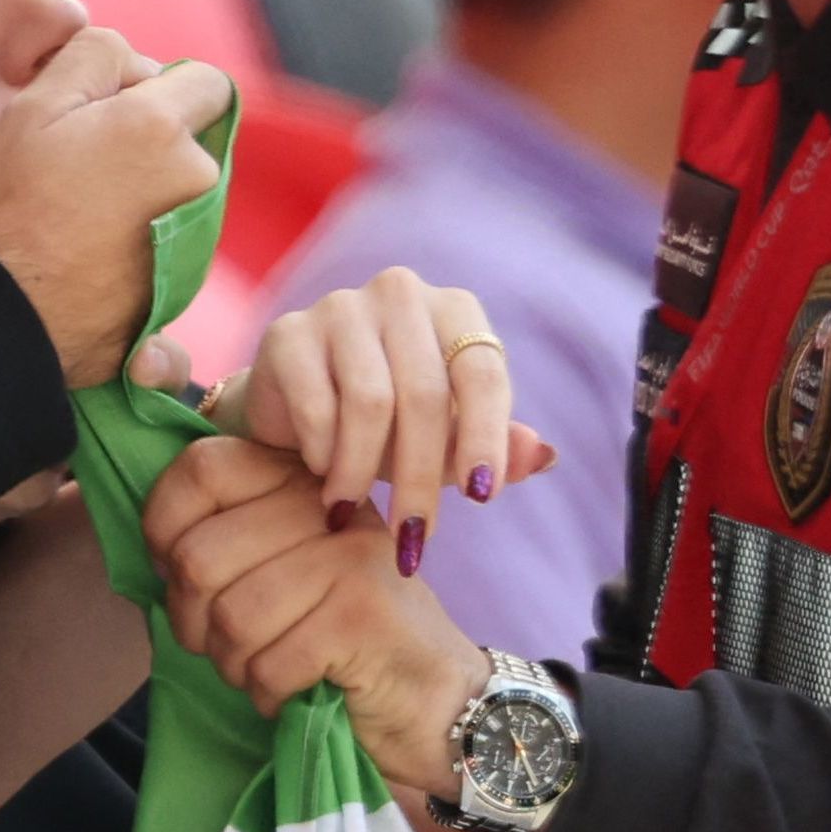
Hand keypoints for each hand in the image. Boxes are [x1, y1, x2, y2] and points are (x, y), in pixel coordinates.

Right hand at [0, 29, 229, 386]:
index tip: (106, 108)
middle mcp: (196, 185)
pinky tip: (82, 251)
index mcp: (163, 130)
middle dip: (146, 139)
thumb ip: (95, 57)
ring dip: (139, 188)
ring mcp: (192, 244)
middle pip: (191, 139)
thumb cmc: (1, 210)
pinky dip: (137, 237)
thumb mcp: (33, 106)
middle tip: (73, 162)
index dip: (158, 85)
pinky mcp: (178, 292)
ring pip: (177, 191)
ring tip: (71, 212)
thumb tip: (138, 63)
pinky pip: (166, 242)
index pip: (208, 82)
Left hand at [144, 437, 487, 791]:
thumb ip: (231, 539)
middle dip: (193, 621)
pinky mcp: (361, 617)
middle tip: (223, 645)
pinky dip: (268, 693)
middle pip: (201, 555)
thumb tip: (154, 545)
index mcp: (302, 481)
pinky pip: (268, 663)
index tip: (176, 574)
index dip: (163, 526)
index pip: (203, 468)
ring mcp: (348, 558)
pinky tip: (294, 692)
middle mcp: (328, 506)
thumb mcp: (290, 568)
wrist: (438, 701)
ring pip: (230, 617)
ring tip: (263, 669)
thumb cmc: (345, 639)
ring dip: (233, 664)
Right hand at [218, 269, 553, 576]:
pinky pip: (317, 404)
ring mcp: (342, 307)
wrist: (291, 406)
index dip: (485, 437)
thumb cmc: (386, 425)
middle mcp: (401, 294)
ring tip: (351, 510)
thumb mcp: (444, 441)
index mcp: (454, 310)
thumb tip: (542, 456)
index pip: (483, 373)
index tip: (483, 498)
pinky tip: (322, 473)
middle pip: (425, 395)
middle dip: (421, 478)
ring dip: (363, 471)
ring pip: (371, 402)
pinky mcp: (288, 332)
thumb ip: (493, 449)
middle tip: (413, 537)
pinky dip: (324, 452)